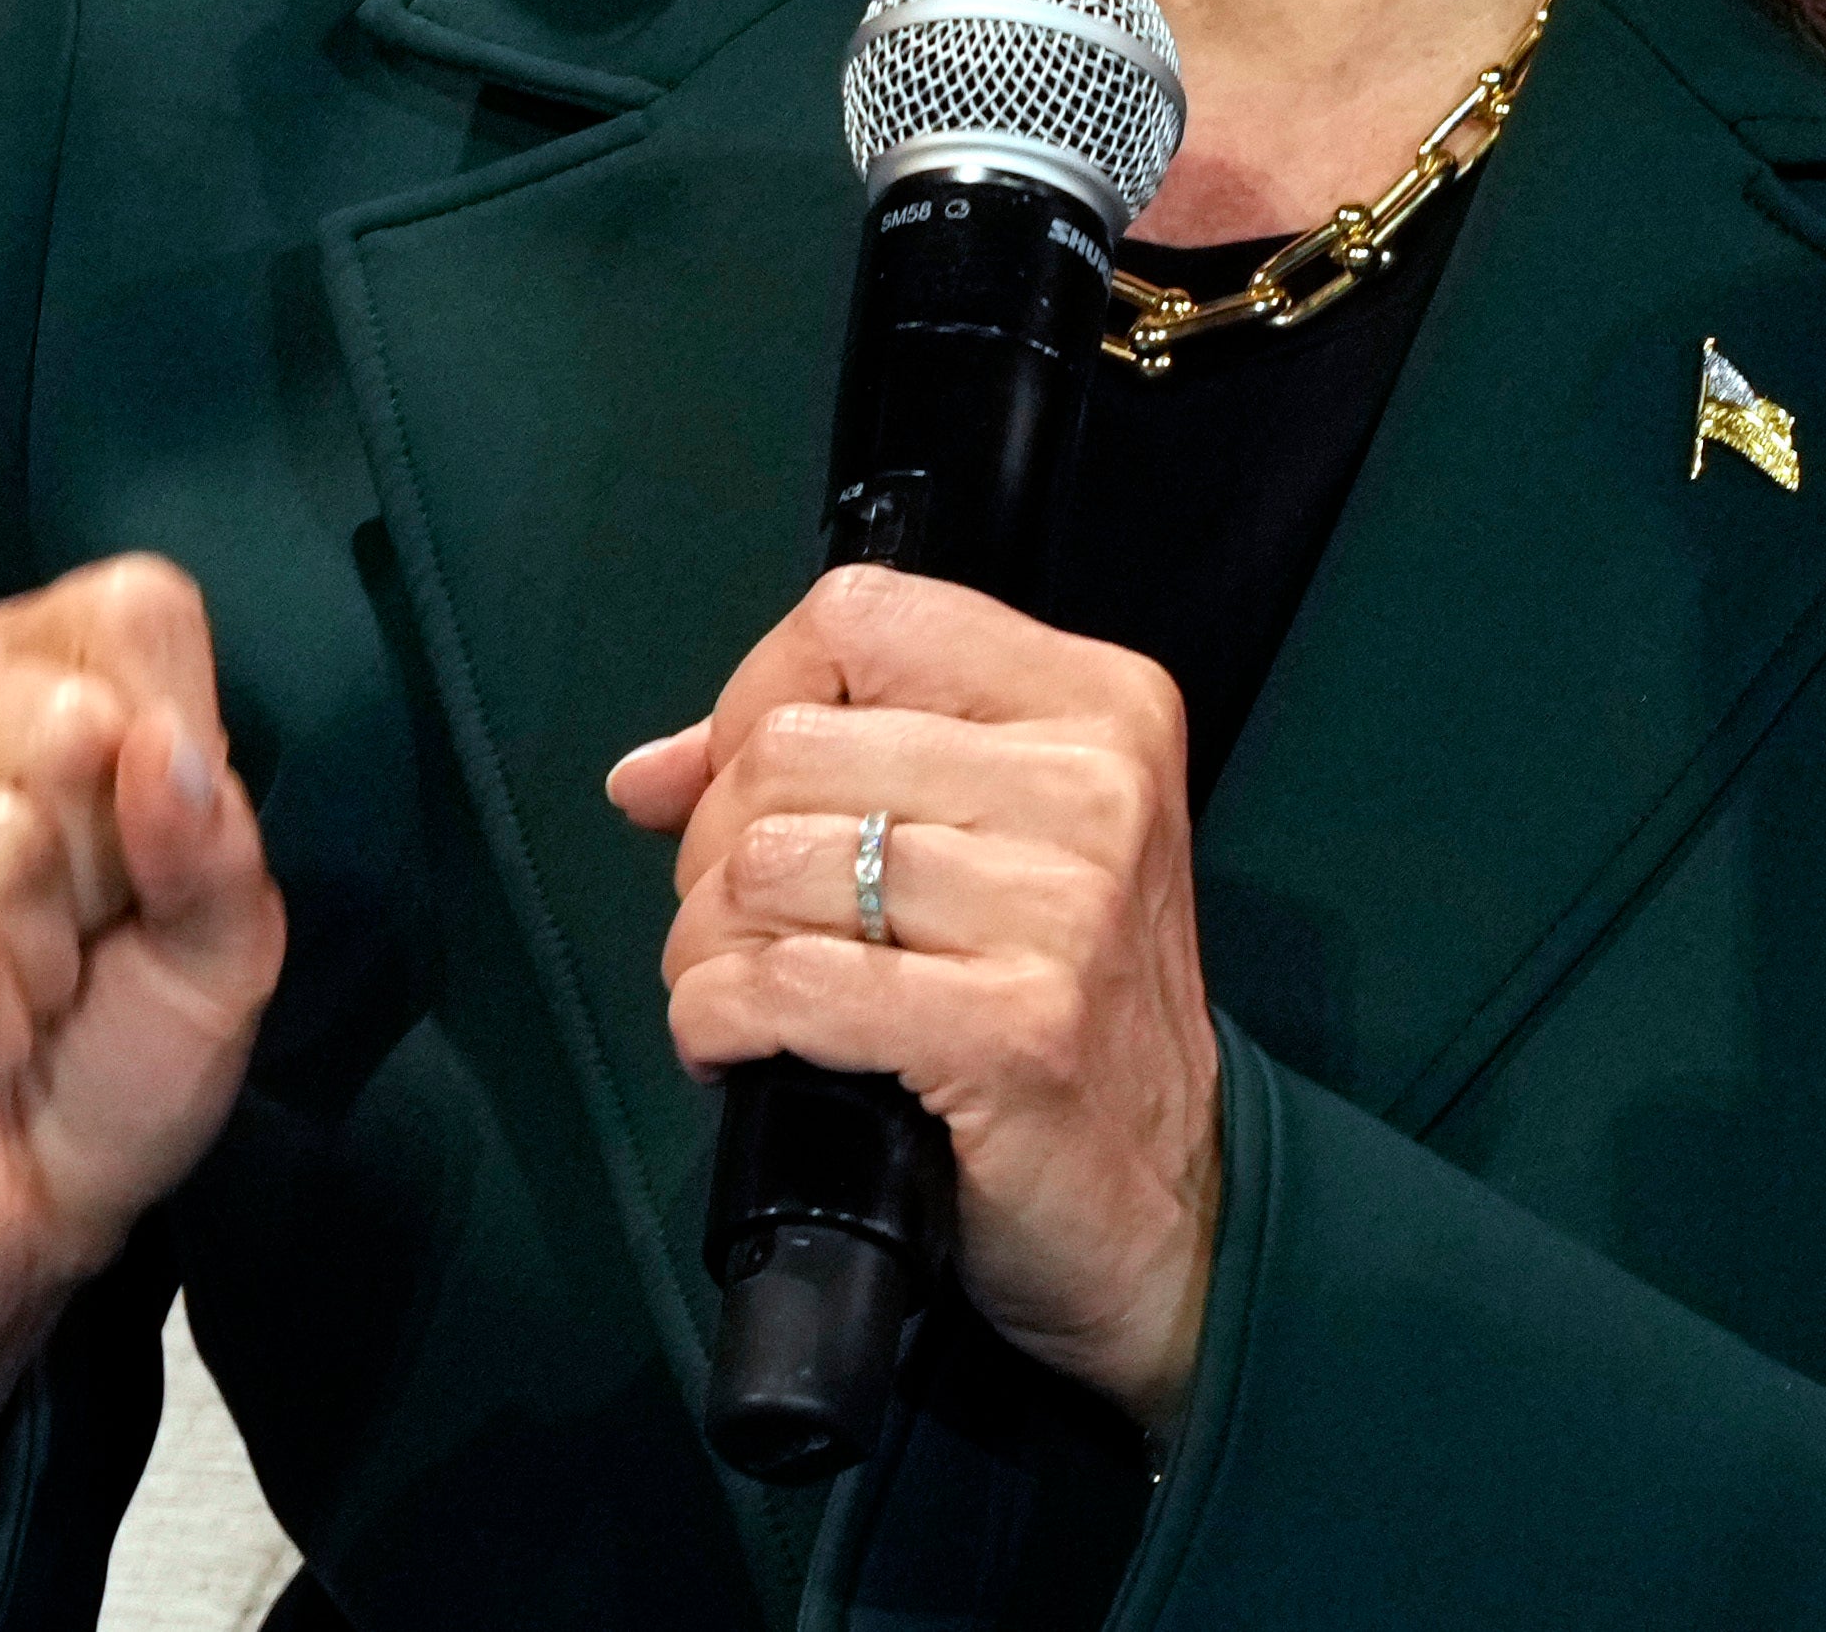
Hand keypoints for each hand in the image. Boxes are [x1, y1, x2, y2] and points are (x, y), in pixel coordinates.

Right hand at [0, 557, 286, 1583]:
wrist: (2, 1217)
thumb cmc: (114, 1060)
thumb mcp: (223, 954)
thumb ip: (217, 846)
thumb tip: (158, 745)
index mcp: (29, 662)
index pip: (131, 611)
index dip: (173, 752)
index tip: (144, 856)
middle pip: (70, 718)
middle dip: (103, 873)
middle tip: (66, 945)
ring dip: (36, 966)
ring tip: (7, 998)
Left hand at [610, 565, 1224, 1429]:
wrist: (1177, 1208)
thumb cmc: (1066, 1014)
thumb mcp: (993, 846)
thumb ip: (832, 775)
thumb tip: (648, 772)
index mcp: (1097, 704)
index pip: (860, 616)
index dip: (757, 697)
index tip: (743, 790)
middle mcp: (1093, 785)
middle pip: (788, 747)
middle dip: (712, 846)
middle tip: (735, 923)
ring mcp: (1063, 907)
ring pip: (765, 865)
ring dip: (703, 946)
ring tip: (733, 989)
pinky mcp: (1015, 1029)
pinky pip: (783, 985)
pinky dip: (717, 1019)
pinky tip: (737, 1048)